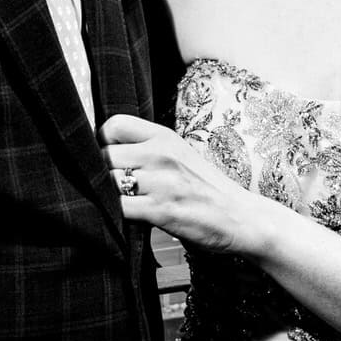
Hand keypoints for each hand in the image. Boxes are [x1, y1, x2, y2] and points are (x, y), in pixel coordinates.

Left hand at [99, 113, 257, 254]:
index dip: (101, 142)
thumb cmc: (206, 187)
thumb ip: (147, 148)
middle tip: (105, 184)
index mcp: (164, 136)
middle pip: (104, 155)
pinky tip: (123, 216)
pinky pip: (119, 207)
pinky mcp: (161, 210)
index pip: (114, 124)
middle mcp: (161, 154)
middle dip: (99, 172)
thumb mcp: (179, 153)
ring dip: (105, 194)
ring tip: (113, 201)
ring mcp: (161, 182)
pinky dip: (114, 213)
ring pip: (108, 182)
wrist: (240, 216)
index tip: (104, 157)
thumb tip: (106, 150)